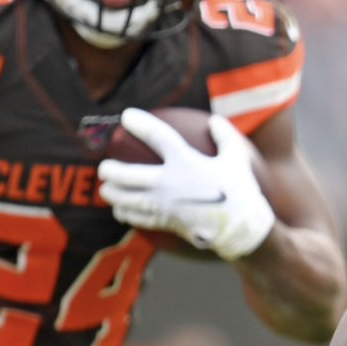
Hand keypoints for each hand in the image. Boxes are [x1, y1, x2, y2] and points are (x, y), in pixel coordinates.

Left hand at [98, 108, 274, 260]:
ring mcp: (165, 205)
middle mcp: (169, 183)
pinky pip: (137, 218)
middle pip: (128, 174)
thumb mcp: (238, 158)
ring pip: (127, 199)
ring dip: (111, 193)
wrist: (241, 229)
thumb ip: (225, 136)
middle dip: (110, 170)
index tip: (126, 117)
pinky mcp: (166, 221)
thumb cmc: (241, 191)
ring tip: (105, 189)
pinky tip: (120, 211)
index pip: (157, 137)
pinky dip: (125, 213)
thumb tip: (215, 120)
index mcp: (186, 162)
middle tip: (104, 167)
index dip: (140, 124)